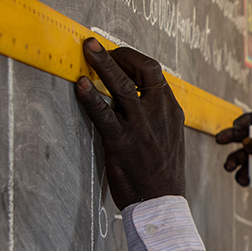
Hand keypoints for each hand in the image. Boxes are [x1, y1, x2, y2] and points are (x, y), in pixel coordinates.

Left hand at [74, 38, 185, 209]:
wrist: (162, 202)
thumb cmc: (162, 173)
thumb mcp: (168, 137)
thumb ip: (155, 116)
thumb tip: (134, 97)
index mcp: (171, 111)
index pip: (154, 73)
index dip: (133, 59)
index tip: (117, 56)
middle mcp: (159, 113)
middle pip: (143, 70)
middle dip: (119, 53)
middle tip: (97, 47)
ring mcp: (141, 126)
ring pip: (121, 85)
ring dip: (102, 62)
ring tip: (87, 47)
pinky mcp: (121, 142)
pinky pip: (103, 114)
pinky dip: (90, 96)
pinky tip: (81, 84)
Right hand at [216, 112, 251, 218]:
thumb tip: (246, 142)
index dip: (247, 119)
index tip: (236, 125)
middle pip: (245, 136)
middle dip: (231, 136)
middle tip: (219, 140)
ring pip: (242, 156)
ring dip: (233, 160)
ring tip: (230, 167)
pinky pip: (244, 172)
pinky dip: (241, 176)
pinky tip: (246, 181)